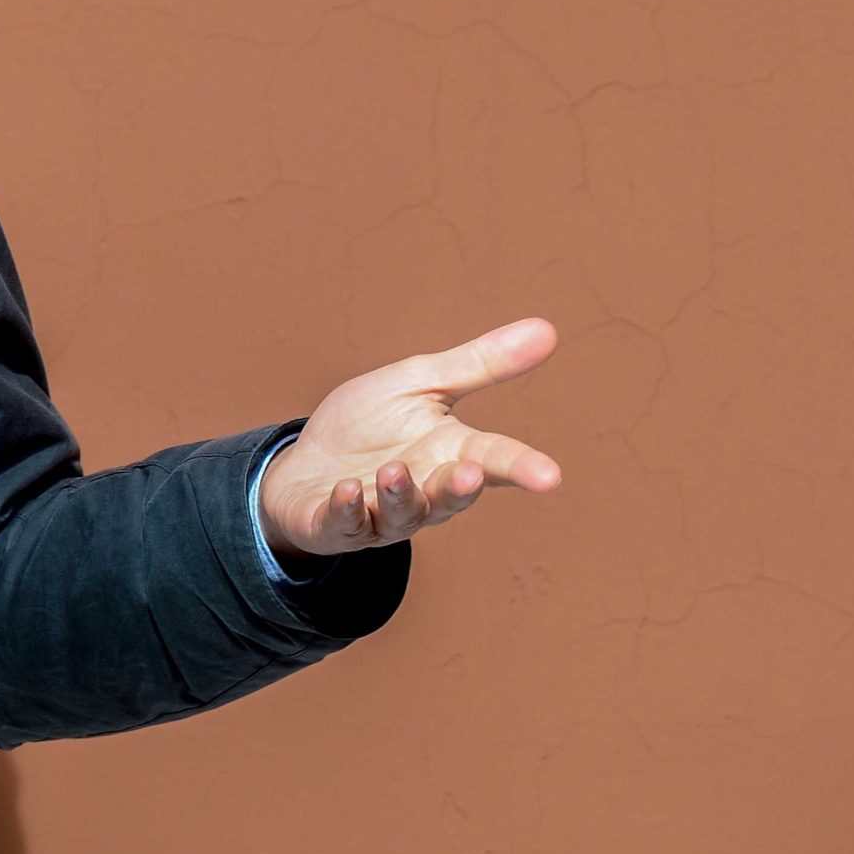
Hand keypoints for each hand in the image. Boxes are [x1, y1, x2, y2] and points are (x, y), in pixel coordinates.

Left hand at [256, 317, 563, 562]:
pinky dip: (347, 509)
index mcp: (449, 452)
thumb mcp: (420, 383)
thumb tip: (549, 328)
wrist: (303, 464)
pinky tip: (346, 490)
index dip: (521, 467)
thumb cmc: (368, 424)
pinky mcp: (337, 525)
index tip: (550, 475)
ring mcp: (382, 513)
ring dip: (401, 494)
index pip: (493, 460)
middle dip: (460, 487)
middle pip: (451, 494)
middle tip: (470, 474)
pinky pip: (346, 524)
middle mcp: (424, 490)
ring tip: (393, 470)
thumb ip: (479, 365)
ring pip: (403, 514)